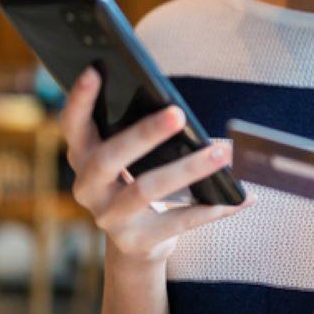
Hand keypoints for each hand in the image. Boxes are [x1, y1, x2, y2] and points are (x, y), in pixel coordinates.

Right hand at [60, 67, 253, 268]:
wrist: (138, 244)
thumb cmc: (138, 181)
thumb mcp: (132, 158)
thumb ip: (142, 133)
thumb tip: (183, 111)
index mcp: (83, 157)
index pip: (73, 124)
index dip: (80, 98)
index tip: (95, 69)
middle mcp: (88, 188)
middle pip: (109, 157)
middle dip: (144, 133)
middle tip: (178, 113)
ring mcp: (109, 218)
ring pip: (146, 189)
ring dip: (188, 168)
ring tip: (222, 153)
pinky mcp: (137, 242)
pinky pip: (179, 222)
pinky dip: (213, 208)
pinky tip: (240, 198)